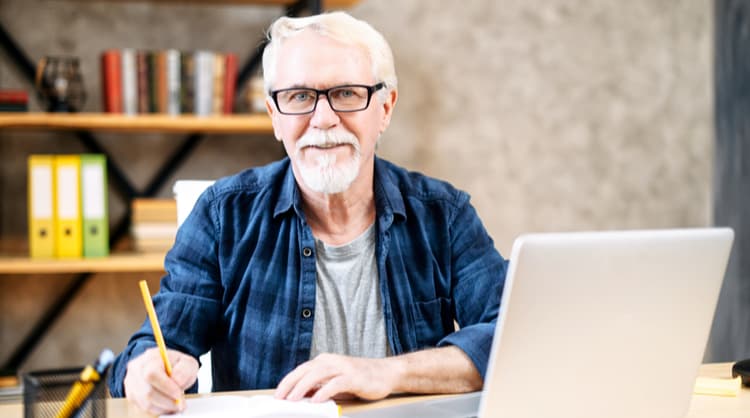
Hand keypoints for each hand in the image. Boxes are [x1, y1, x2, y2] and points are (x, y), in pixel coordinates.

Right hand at [123, 347, 198, 414]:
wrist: (167, 368)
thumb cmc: (177, 366)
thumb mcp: (187, 363)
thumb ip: (184, 370)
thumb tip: (177, 382)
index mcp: (150, 357)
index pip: (152, 374)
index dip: (166, 387)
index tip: (178, 395)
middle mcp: (136, 369)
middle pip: (147, 392)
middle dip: (167, 401)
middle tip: (180, 403)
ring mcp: (131, 383)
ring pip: (145, 403)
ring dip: (163, 406)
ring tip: (175, 404)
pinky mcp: (131, 395)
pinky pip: (143, 408)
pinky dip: (158, 409)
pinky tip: (167, 405)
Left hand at [274, 353, 398, 402]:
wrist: (386, 372)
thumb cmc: (360, 379)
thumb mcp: (335, 381)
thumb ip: (319, 386)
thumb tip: (299, 395)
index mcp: (325, 361)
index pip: (301, 370)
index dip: (287, 382)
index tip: (277, 395)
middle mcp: (332, 361)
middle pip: (305, 371)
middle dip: (290, 385)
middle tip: (279, 398)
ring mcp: (343, 368)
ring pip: (317, 375)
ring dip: (303, 387)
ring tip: (293, 399)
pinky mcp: (354, 377)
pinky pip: (336, 383)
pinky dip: (324, 391)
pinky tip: (316, 400)